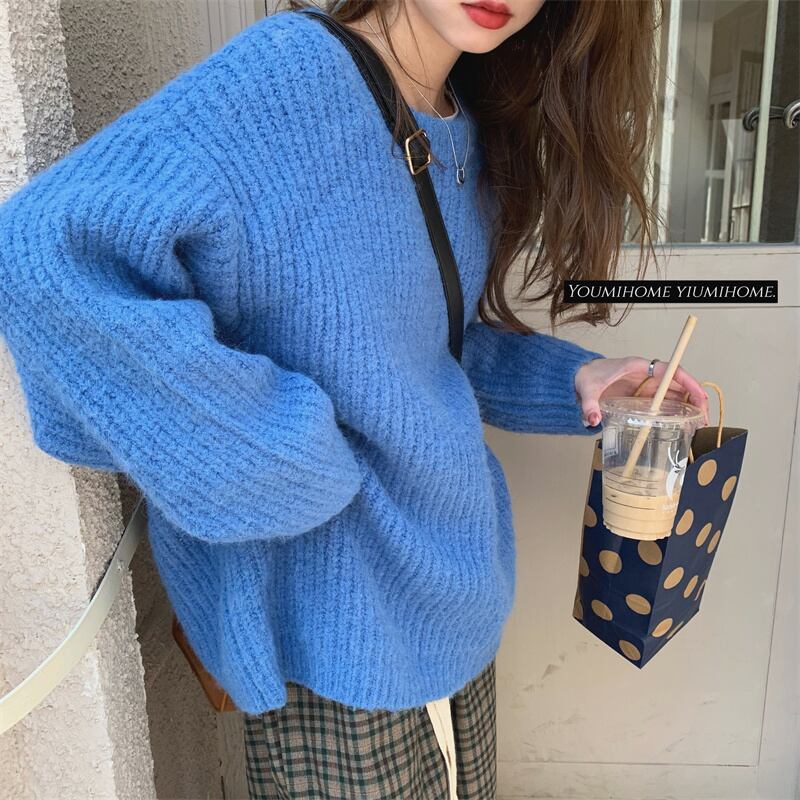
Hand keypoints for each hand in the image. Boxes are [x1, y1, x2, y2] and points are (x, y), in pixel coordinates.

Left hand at [575, 357, 709, 427]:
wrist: (578, 377)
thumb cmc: (586, 377)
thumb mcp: (587, 389)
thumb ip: (589, 404)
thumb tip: (593, 419)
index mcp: (637, 367)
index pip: (670, 371)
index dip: (688, 382)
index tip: (700, 396)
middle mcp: (646, 375)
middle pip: (678, 383)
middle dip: (694, 398)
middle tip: (703, 417)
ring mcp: (645, 386)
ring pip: (674, 393)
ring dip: (688, 406)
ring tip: (699, 423)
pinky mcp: (642, 396)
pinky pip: (664, 401)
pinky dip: (677, 411)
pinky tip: (684, 423)